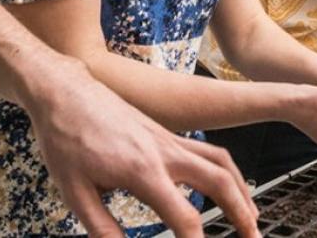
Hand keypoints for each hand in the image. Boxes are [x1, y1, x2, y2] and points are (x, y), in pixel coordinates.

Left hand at [22, 64, 258, 237]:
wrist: (64, 93)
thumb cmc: (65, 139)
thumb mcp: (75, 193)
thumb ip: (103, 228)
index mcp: (142, 170)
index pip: (184, 216)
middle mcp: (164, 152)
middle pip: (220, 183)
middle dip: (242, 214)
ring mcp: (169, 139)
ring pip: (222, 163)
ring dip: (243, 192)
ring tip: (251, 218)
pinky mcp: (167, 134)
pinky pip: (210, 152)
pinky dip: (228, 172)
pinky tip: (228, 187)